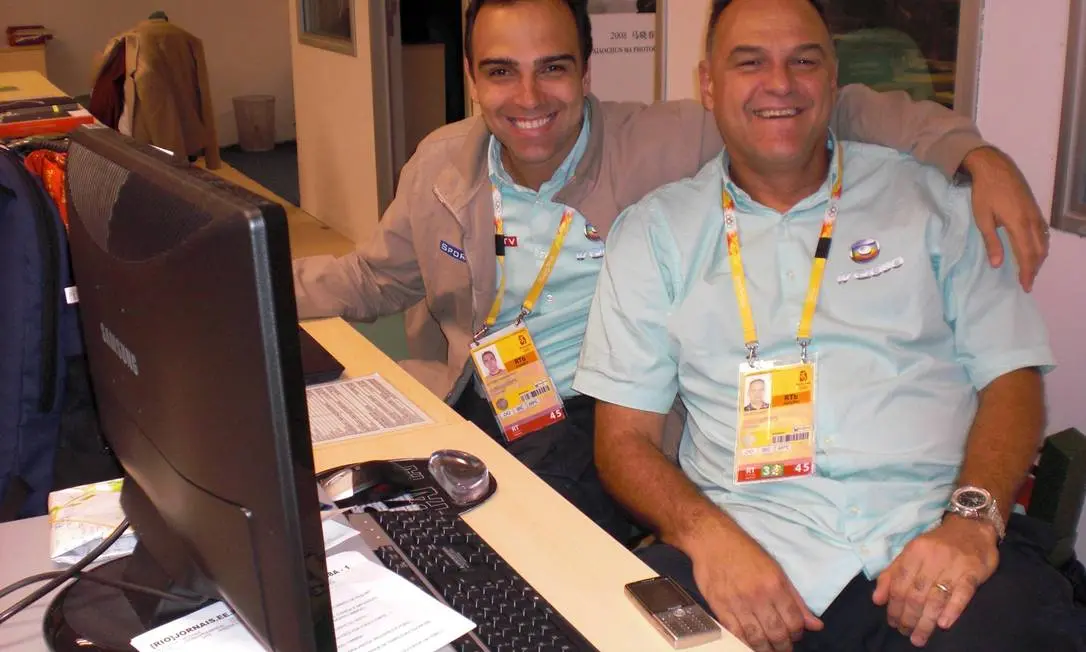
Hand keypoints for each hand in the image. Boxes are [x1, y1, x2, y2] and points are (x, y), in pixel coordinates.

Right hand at [688, 530, 822, 651]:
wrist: (713, 541)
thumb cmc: (745, 552)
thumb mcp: (776, 570)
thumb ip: (796, 600)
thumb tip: (815, 625)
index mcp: (775, 585)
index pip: (794, 621)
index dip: (798, 634)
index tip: (795, 635)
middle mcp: (757, 596)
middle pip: (776, 634)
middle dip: (783, 646)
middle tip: (782, 646)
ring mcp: (737, 603)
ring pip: (756, 638)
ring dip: (765, 648)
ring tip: (768, 648)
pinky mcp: (719, 607)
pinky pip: (735, 634)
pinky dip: (744, 643)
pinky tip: (749, 642)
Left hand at [872, 516, 999, 646]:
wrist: (972, 527)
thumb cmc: (938, 544)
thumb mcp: (911, 552)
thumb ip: (892, 573)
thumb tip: (876, 599)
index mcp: (914, 552)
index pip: (899, 583)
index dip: (893, 606)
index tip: (892, 622)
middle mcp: (932, 558)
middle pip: (916, 594)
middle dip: (908, 617)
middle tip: (905, 633)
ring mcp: (953, 566)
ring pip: (935, 598)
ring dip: (926, 621)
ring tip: (919, 637)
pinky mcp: (973, 573)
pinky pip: (961, 594)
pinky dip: (952, 610)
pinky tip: (943, 624)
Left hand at [962, 147, 1048, 291]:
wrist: (993, 166)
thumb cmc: (984, 193)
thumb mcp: (983, 219)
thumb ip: (991, 242)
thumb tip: (997, 265)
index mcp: (1018, 224)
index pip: (1027, 255)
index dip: (1027, 272)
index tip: (1025, 286)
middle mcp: (1032, 220)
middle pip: (1039, 250)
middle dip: (1034, 268)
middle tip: (1028, 282)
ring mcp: (1035, 213)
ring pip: (1043, 241)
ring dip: (1039, 257)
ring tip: (1031, 269)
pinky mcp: (1034, 208)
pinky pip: (1043, 231)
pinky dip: (1041, 244)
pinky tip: (1035, 249)